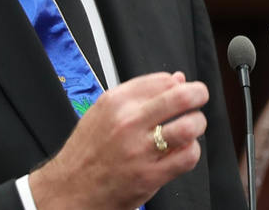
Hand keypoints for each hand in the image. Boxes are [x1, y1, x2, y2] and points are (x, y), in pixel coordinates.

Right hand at [30, 71, 208, 209]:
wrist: (68, 189)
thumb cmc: (87, 152)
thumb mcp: (103, 113)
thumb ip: (140, 95)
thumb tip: (176, 79)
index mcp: (115, 102)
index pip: (162, 80)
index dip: (178, 83)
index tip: (180, 89)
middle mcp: (128, 122)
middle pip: (180, 97)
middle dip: (198, 94)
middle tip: (200, 98)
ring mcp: (140, 150)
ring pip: (189, 126)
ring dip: (197, 124)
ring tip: (192, 127)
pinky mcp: (150, 176)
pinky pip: (187, 156)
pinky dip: (191, 152)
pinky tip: (182, 151)